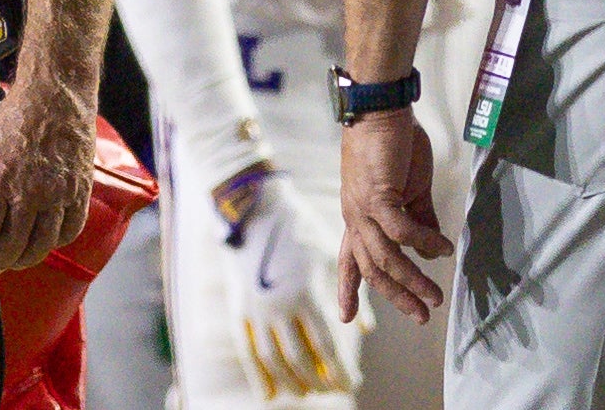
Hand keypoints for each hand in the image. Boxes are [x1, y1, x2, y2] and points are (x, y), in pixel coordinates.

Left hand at [0, 82, 94, 272]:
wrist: (55, 97)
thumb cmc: (16, 118)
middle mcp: (29, 191)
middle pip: (14, 244)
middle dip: (0, 259)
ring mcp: (57, 193)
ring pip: (43, 243)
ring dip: (28, 258)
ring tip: (18, 260)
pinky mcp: (79, 191)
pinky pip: (70, 229)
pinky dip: (58, 242)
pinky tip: (48, 241)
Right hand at [218, 170, 360, 396]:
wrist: (253, 211)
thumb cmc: (298, 231)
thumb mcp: (328, 258)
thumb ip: (348, 294)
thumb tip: (366, 327)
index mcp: (305, 294)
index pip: (326, 346)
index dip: (340, 370)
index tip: (351, 383)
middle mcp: (279, 306)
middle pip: (301, 359)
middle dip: (320, 380)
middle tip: (333, 389)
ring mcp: (256, 309)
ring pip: (275, 360)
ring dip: (293, 382)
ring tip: (307, 392)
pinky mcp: (238, 308)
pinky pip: (248, 350)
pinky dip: (259, 376)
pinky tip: (270, 394)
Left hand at [338, 107, 449, 325]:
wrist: (382, 109)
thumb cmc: (394, 145)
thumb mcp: (410, 190)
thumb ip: (420, 220)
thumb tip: (432, 248)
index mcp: (359, 215)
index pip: (350, 258)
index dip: (348, 287)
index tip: (346, 316)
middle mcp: (355, 215)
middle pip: (370, 268)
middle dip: (395, 296)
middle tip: (421, 316)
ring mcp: (362, 207)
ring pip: (385, 257)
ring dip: (412, 280)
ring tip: (436, 297)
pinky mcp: (376, 195)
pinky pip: (401, 230)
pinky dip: (424, 242)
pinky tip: (443, 249)